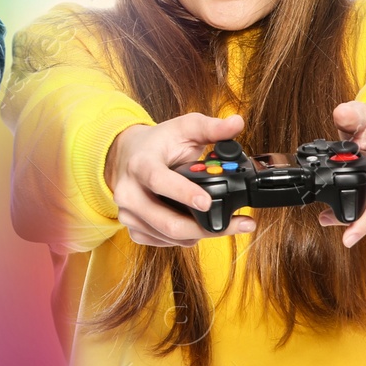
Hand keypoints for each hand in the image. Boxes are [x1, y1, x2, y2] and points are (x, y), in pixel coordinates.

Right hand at [104, 113, 254, 246]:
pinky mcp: (133, 229)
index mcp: (140, 164)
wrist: (126, 156)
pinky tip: (198, 225)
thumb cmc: (157, 143)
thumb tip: (237, 122)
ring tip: (224, 223)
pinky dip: (186, 238)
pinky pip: (164, 242)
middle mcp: (129, 192)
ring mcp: (129, 214)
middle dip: (206, 227)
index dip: (183, 193)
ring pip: (170, 236)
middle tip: (239, 224)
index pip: (158, 181)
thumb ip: (211, 127)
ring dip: (201, 234)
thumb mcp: (183, 128)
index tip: (207, 201)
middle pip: (168, 222)